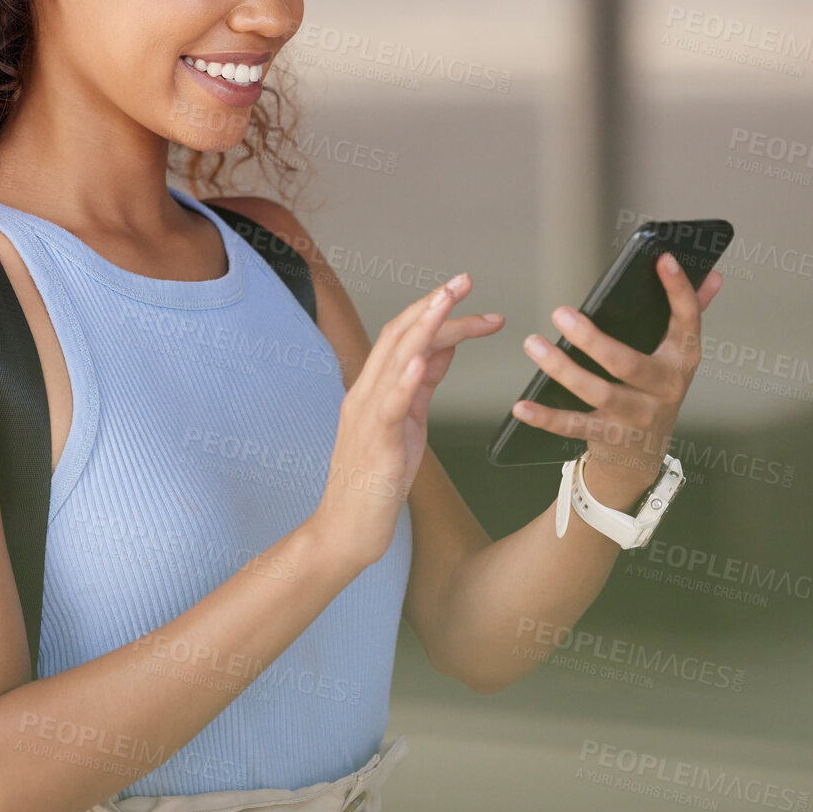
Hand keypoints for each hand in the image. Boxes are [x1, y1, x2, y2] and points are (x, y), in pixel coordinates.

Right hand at [313, 272, 503, 573]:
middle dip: (433, 305)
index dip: (433, 311)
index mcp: (373, 389)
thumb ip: (421, 386)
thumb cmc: (375, 483)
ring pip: (394, 360)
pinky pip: (390, 405)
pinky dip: (406, 378)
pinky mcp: (376, 443)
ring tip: (446, 300)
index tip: (466, 294)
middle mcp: (365, 394)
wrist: (346, 530)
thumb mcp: (407, 424)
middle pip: (398, 336)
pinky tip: (422, 358)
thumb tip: (441, 349)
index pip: (403, 337)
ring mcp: (367, 416)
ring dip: (422, 327)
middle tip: (464, 281)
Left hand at [512, 252, 725, 489]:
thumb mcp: (675, 357)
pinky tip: (522, 406)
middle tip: (560, 314)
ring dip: (562, 369)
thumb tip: (713, 275)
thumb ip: (690, 314)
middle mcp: (664, 388)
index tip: (663, 259)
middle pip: (627, 363)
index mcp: (681, 360)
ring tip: (533, 344)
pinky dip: (546, 418)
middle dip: (592, 339)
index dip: (679, 290)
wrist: (643, 457)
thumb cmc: (654, 392)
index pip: (687, 321)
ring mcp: (636, 415)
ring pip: (598, 392)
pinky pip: (574, 426)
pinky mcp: (609, 437)